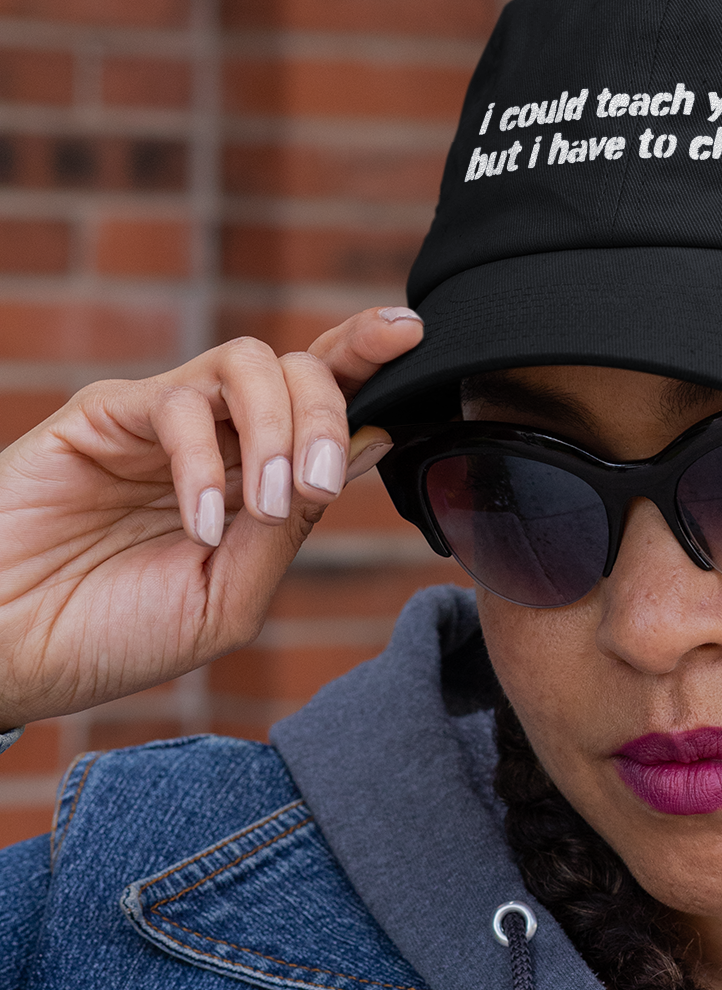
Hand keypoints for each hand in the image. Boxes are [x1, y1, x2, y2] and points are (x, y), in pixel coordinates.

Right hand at [0, 305, 417, 726]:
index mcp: (254, 486)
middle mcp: (217, 443)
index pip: (324, 407)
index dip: (368, 363)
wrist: (13, 652)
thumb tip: (364, 448)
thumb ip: (290, 527)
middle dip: (328, 411)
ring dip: (276, 426)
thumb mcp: (225, 602)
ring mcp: (162, 424)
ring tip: (264, 500)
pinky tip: (199, 521)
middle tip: (310, 483)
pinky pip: (180, 401)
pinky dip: (203, 459)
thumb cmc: (112, 637)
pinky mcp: (106, 415)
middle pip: (300, 370)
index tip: (414, 336)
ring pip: (249, 364)